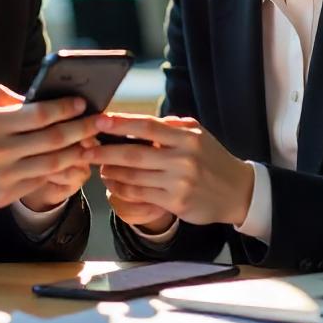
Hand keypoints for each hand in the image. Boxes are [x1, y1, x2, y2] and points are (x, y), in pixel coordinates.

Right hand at [0, 86, 97, 217]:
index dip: (66, 108)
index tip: (82, 103)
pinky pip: (41, 181)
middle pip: (54, 139)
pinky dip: (61, 171)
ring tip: (92, 142)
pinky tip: (72, 161)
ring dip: (78, 151)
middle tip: (101, 120)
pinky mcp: (5, 195)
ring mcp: (4, 176)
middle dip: (83, 128)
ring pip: (54, 163)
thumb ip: (0, 95)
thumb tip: (31, 96)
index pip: (40, 114)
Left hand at [85, 113, 254, 227]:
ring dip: (110, 171)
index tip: (100, 120)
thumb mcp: (198, 135)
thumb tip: (140, 121)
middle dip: (105, 150)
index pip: (147, 126)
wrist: (238, 192)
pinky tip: (112, 182)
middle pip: (134, 153)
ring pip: (134, 176)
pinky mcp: (176, 202)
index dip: (121, 123)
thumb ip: (171, 126)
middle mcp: (182, 159)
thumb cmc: (213, 159)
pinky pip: (140, 194)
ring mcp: (178, 182)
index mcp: (186, 138)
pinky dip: (122, 188)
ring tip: (96, 165)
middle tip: (84, 147)